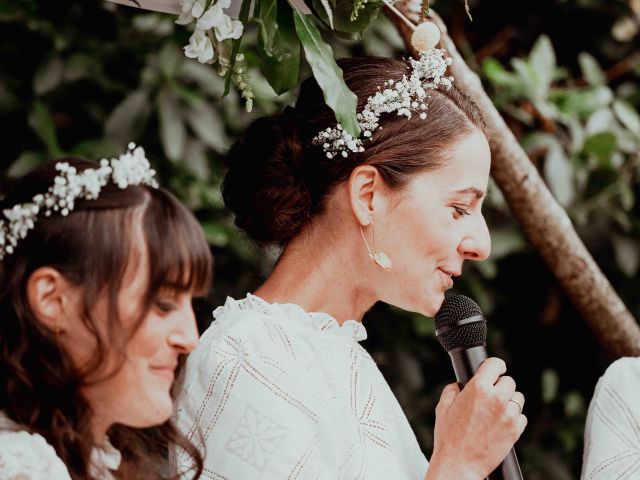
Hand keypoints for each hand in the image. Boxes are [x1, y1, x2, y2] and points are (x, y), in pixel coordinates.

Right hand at [425, 357, 526, 479]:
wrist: (459, 464)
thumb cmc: (449, 437)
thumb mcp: (443, 408)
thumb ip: (451, 390)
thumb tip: (458, 385)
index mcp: (477, 388)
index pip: (495, 364)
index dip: (496, 365)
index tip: (497, 369)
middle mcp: (495, 398)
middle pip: (509, 381)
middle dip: (500, 386)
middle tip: (491, 395)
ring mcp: (507, 415)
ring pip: (518, 398)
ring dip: (509, 401)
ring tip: (496, 411)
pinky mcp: (515, 430)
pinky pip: (521, 417)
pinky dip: (513, 418)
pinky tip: (501, 424)